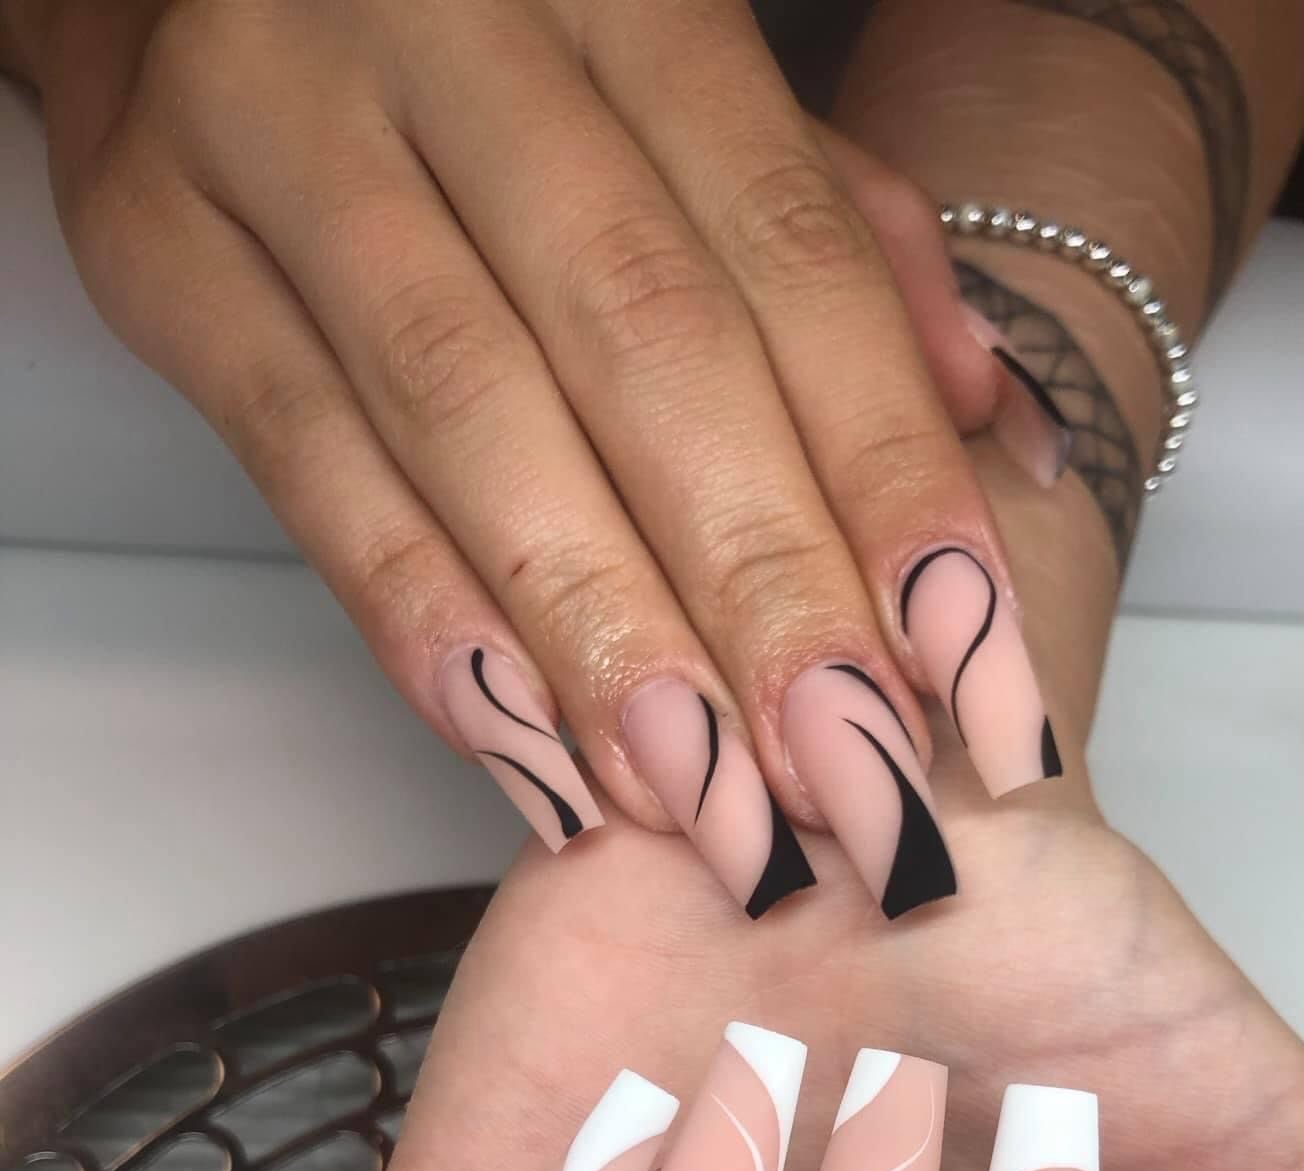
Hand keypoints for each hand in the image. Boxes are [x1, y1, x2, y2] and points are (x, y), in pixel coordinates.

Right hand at [11, 0, 1067, 914]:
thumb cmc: (479, 53)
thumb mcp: (672, 88)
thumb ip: (832, 235)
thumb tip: (988, 421)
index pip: (795, 261)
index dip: (889, 481)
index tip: (965, 671)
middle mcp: (455, 36)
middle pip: (647, 347)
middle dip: (765, 592)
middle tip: (850, 783)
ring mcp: (283, 129)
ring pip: (475, 417)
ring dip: (603, 637)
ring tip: (707, 804)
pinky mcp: (159, 244)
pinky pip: (307, 466)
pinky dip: (423, 620)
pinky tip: (528, 749)